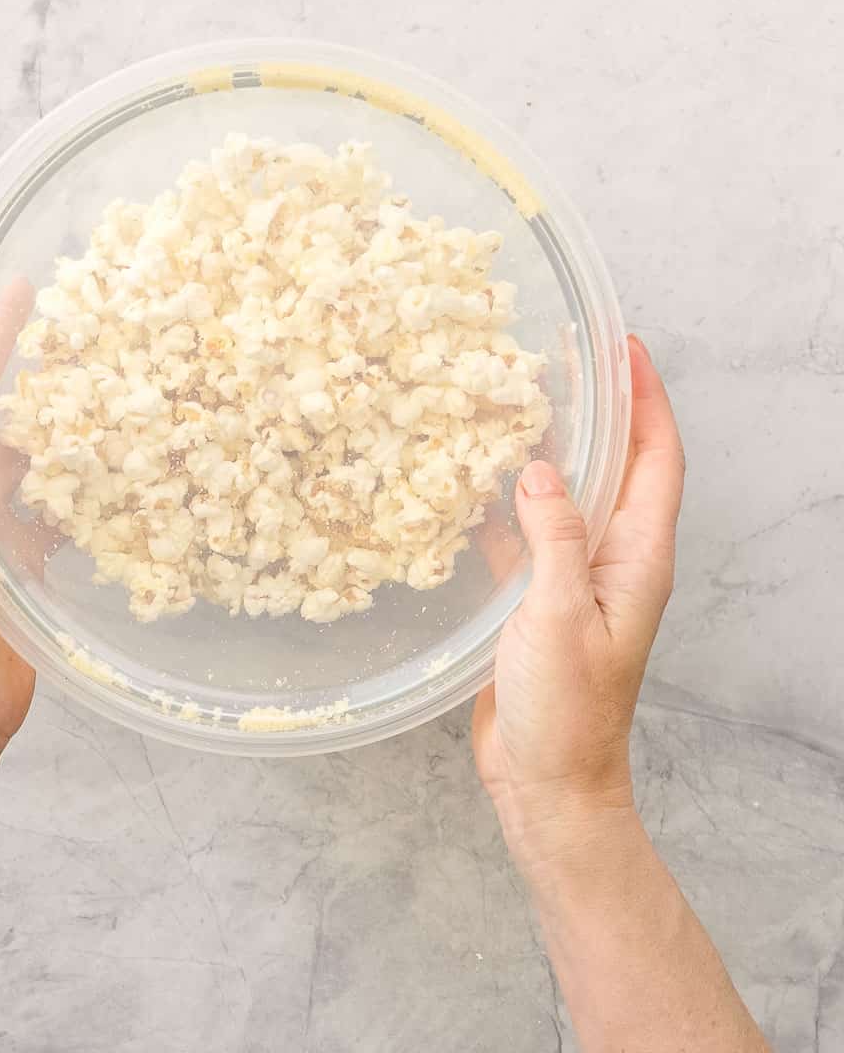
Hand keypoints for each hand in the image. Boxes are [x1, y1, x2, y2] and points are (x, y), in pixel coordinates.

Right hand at [472, 335, 684, 862]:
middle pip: (617, 468)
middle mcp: (614, 561)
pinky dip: (508, 502)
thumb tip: (544, 469)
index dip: (645, 399)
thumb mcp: (559, 618)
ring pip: (570, 496)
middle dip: (599, 409)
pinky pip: (528, 535)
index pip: (655, 460)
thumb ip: (554, 539)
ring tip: (512, 404)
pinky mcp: (537, 601)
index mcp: (637, 560)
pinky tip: (472, 482)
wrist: (549, 783)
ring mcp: (575, 581)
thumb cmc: (566, 712)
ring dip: (552, 450)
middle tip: (561, 359)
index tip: (622, 346)